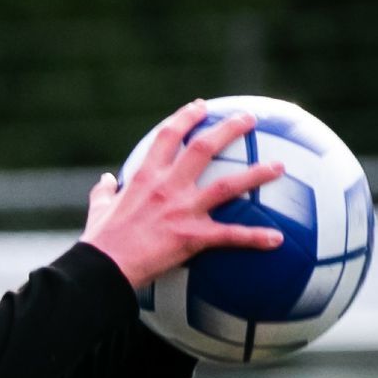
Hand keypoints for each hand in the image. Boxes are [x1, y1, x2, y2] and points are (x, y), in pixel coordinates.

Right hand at [83, 102, 288, 292]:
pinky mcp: (192, 238)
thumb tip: (106, 181)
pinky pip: (230, 237)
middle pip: (204, 148)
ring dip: (255, 174)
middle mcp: (168, 187)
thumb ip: (104, 193)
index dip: (186, 117)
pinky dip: (255, 237)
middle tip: (249, 119)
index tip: (201, 107)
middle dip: (229, 129)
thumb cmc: (99, 244)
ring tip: (279, 166)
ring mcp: (183, 211)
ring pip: (227, 185)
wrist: (103, 270)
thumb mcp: (98, 212)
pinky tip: (276, 239)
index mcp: (145, 177)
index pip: (168, 136)